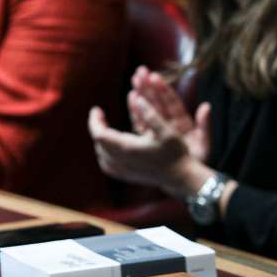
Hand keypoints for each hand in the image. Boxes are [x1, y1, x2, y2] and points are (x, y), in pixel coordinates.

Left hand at [88, 100, 203, 197]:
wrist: (181, 177)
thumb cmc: (176, 153)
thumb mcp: (167, 131)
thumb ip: (152, 114)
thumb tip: (139, 99)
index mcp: (128, 148)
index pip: (99, 134)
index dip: (94, 121)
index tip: (96, 109)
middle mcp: (122, 161)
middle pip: (99, 143)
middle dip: (97, 127)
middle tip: (100, 115)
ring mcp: (123, 171)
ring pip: (101, 154)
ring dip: (100, 140)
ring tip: (104, 129)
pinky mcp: (127, 176)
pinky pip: (107, 166)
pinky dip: (104, 154)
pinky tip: (109, 149)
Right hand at [128, 66, 210, 161]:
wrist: (186, 180)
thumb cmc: (197, 163)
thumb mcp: (204, 145)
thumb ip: (204, 126)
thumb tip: (207, 106)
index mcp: (182, 124)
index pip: (171, 103)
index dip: (164, 90)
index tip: (155, 77)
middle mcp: (170, 124)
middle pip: (157, 102)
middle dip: (149, 86)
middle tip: (140, 71)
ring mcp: (159, 130)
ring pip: (148, 108)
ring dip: (142, 93)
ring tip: (135, 78)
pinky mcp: (150, 137)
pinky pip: (141, 121)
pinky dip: (136, 110)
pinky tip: (131, 97)